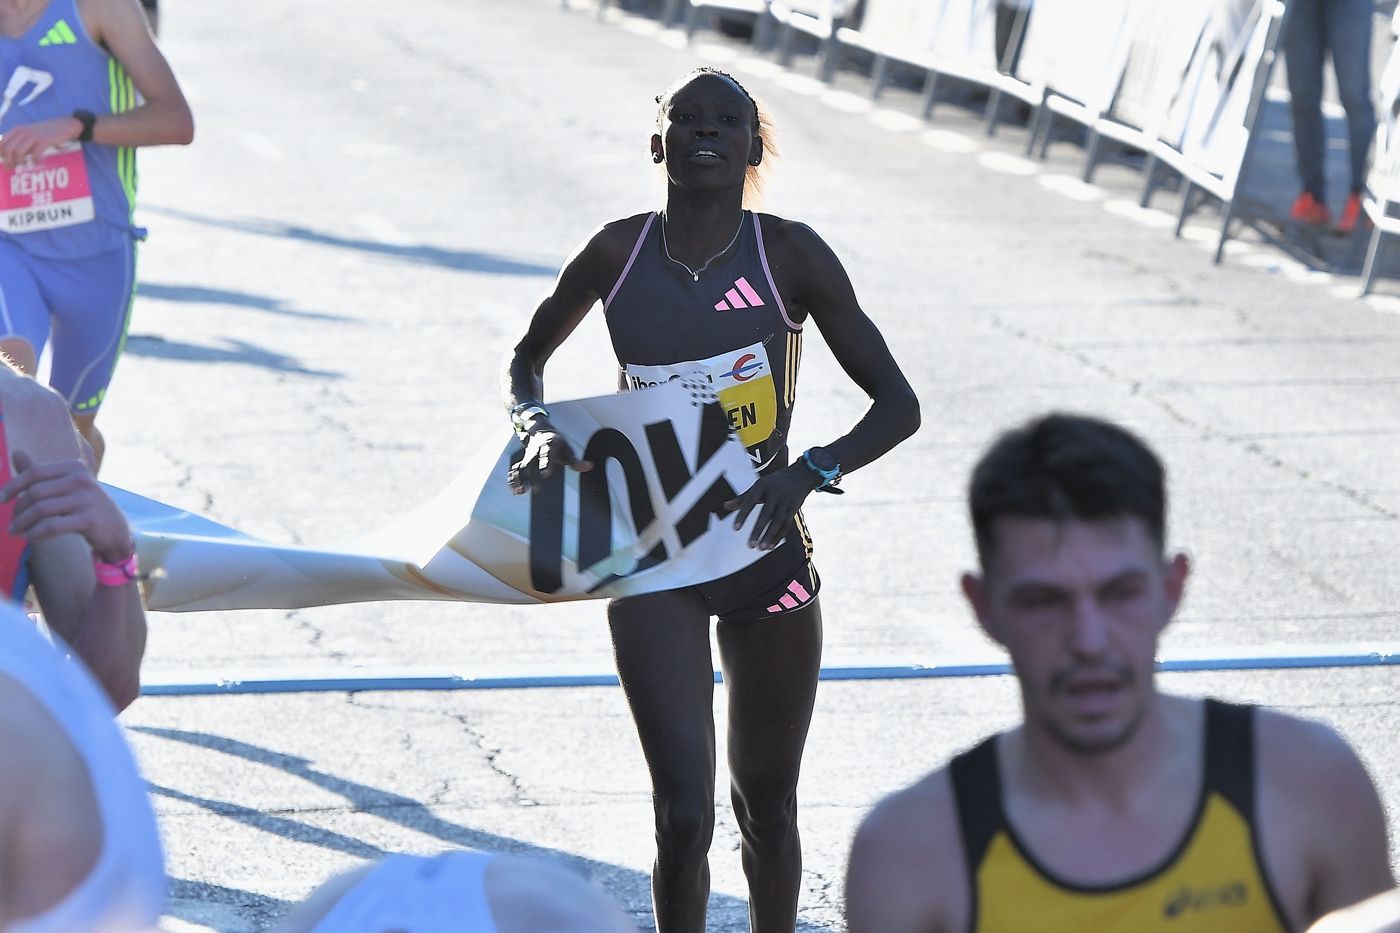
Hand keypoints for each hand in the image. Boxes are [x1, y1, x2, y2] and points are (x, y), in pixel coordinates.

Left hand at [0, 117, 82, 166]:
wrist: (62, 126)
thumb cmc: (44, 135)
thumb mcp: (28, 135)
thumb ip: (19, 144)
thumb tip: (9, 159)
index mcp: (16, 131)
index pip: (1, 143)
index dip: (1, 155)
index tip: (6, 162)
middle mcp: (22, 132)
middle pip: (7, 149)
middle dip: (8, 161)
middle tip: (13, 168)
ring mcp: (33, 136)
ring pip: (18, 152)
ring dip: (19, 162)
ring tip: (24, 165)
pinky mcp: (44, 140)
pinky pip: (35, 154)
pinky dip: (35, 161)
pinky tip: (38, 162)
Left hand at [1, 450, 132, 560]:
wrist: (116, 530)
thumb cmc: (85, 506)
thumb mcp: (66, 486)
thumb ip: (41, 473)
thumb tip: (16, 453)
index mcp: (74, 467)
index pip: (34, 472)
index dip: (13, 486)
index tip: (2, 499)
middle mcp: (82, 479)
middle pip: (36, 492)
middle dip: (18, 510)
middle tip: (11, 523)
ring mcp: (87, 499)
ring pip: (41, 510)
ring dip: (22, 523)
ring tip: (15, 532)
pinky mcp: (89, 520)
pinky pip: (52, 526)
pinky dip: (35, 533)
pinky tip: (29, 537)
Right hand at [506, 418, 592, 494]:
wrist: (538, 430)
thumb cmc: (556, 443)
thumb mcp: (567, 448)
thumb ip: (575, 460)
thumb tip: (589, 467)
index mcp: (549, 445)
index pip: (547, 454)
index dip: (545, 463)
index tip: (545, 474)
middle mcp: (536, 450)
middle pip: (532, 463)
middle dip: (532, 476)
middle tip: (535, 490)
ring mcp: (527, 456)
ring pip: (521, 467)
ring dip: (520, 479)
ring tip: (520, 492)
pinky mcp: (522, 461)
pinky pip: (515, 470)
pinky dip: (513, 479)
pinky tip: (515, 490)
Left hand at [723, 462, 817, 549]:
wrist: (801, 475)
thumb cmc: (773, 483)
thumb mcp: (758, 486)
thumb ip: (742, 498)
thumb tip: (724, 506)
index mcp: (762, 486)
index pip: (750, 502)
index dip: (742, 516)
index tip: (735, 529)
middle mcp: (774, 493)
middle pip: (766, 515)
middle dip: (758, 531)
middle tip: (750, 545)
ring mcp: (785, 502)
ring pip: (777, 521)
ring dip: (769, 536)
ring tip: (760, 548)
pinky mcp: (793, 509)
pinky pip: (786, 525)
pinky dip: (778, 536)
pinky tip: (770, 546)